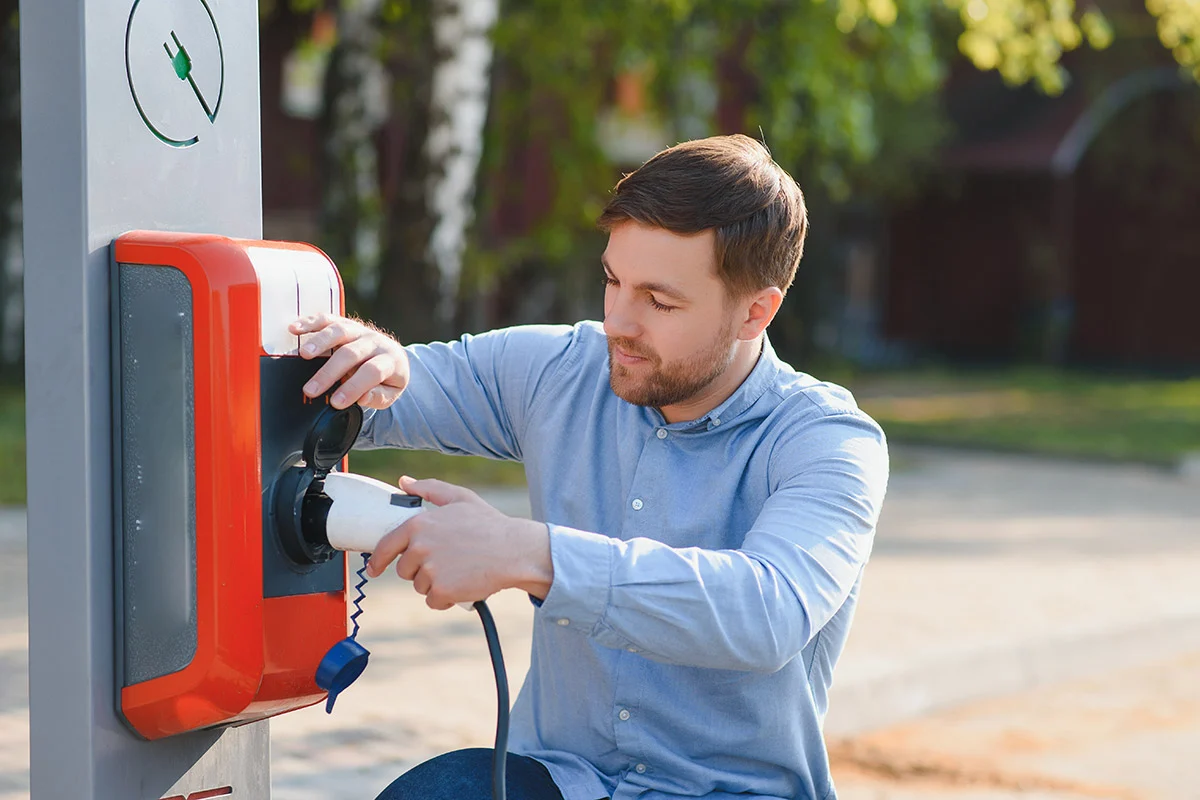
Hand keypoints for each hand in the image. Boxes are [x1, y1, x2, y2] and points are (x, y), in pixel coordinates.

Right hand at [288, 313, 408, 409]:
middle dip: (329, 372)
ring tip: (303, 354)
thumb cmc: (387, 378)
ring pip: (339, 331)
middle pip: (351, 353)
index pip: (372, 371)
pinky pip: (328, 319)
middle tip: (311, 390)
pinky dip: (310, 322)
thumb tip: (362, 398)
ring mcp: (360, 330)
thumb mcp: (391, 393)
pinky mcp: (345, 323)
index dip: (354, 387)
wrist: (392, 356)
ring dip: (320, 341)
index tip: (336, 402)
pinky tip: (295, 329)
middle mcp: (375, 342)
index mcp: (390, 360)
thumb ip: (378, 397)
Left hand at [367, 477, 553, 609]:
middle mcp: (420, 547)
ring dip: (435, 584)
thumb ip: (429, 489)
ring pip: (420, 586)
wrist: (514, 551)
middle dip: (421, 569)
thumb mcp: (460, 498)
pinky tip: (462, 584)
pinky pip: (434, 601)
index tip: (375, 568)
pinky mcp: (441, 590)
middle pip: (405, 569)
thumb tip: (404, 483)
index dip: (378, 560)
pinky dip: (446, 598)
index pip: (386, 546)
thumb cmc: (490, 525)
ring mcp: (430, 570)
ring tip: (459, 570)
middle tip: (446, 561)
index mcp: (419, 524)